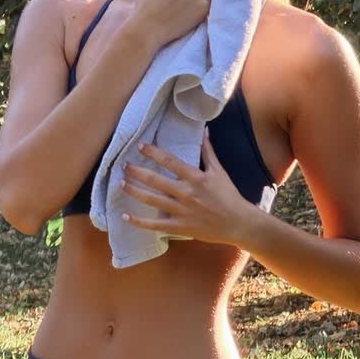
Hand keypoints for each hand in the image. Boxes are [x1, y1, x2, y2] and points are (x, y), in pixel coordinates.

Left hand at [119, 131, 249, 246]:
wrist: (237, 223)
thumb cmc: (228, 196)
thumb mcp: (219, 171)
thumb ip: (208, 151)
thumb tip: (204, 131)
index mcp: (195, 178)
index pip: (170, 162)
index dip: (153, 153)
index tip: (140, 147)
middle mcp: (186, 193)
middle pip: (155, 180)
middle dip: (137, 172)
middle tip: (124, 165)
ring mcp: (181, 211)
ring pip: (152, 200)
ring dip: (134, 191)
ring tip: (121, 184)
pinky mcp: (179, 227)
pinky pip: (155, 225)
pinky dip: (139, 222)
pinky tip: (125, 216)